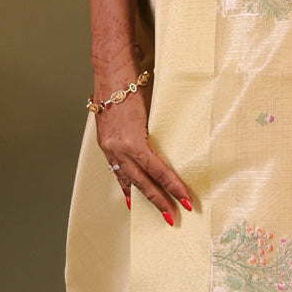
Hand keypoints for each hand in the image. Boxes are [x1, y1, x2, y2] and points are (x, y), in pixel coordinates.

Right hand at [94, 85, 192, 222]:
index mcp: (133, 141)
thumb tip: (175, 153)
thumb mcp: (153, 111)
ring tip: (155, 213)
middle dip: (159, 200)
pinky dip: (124, 186)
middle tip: (173, 217)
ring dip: (142, 198)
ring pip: (128, 180)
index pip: (158, 171)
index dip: (173, 187)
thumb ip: (160, 134)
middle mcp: (119, 148)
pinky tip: (130, 198)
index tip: (185, 200)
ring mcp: (109, 148)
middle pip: (142, 182)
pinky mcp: (105, 145)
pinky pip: (116, 171)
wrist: (110, 75)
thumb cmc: (135, 87)